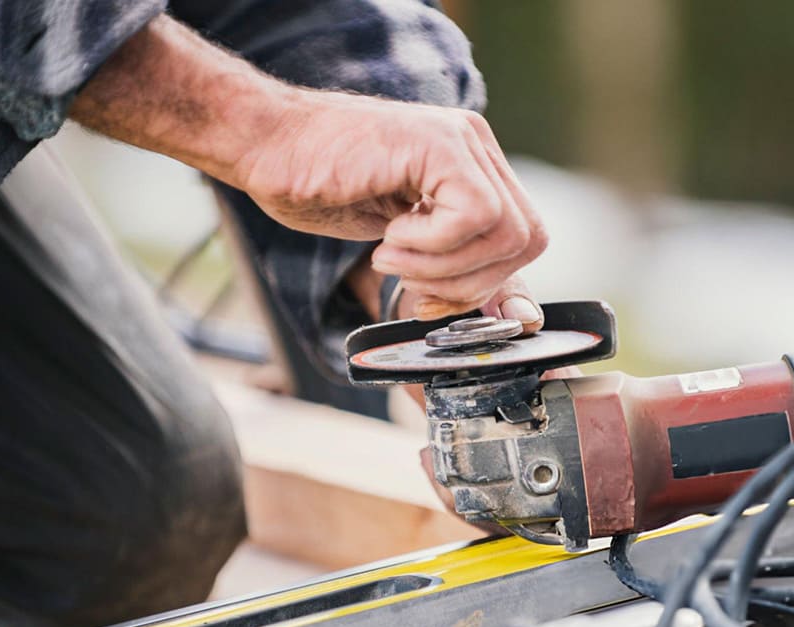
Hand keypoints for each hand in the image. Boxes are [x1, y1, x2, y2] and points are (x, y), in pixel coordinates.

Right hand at [72, 15, 544, 320]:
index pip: (524, 239)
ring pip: (509, 232)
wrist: (264, 144)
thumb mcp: (400, 240)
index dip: (487, 283)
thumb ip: (453, 265)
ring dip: (446, 266)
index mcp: (472, 169)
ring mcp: (462, 142)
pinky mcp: (441, 144)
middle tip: (412, 281)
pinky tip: (389, 236)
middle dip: (472, 283)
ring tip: (391, 254)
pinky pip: (475, 216)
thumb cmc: (317, 186)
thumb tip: (508, 317)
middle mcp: (476, 149)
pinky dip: (432, 246)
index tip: (431, 295)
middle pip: (529, 240)